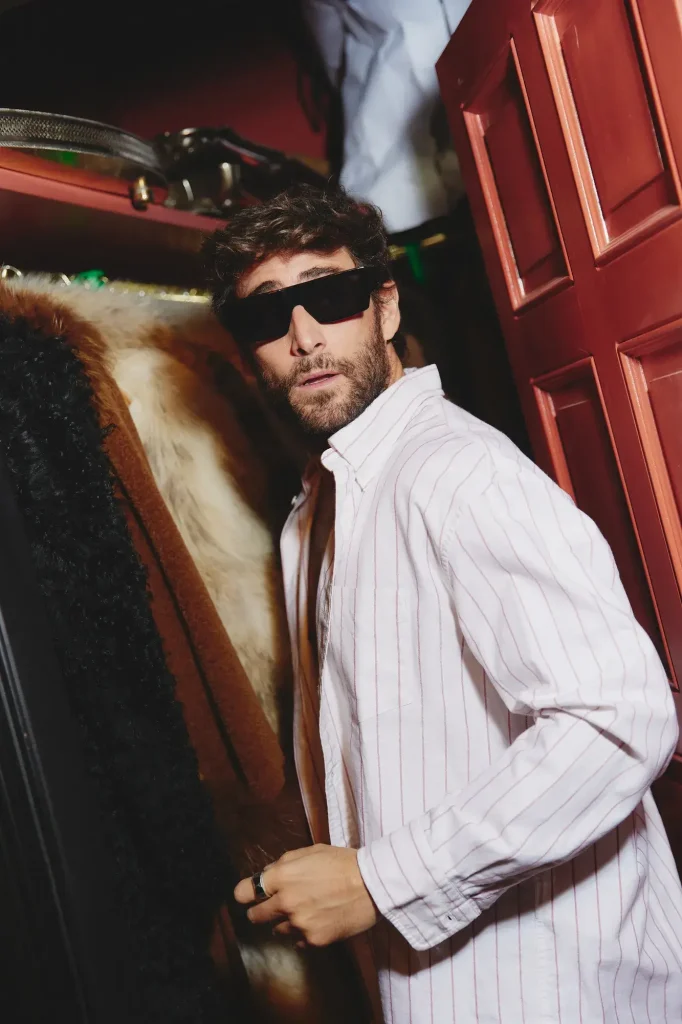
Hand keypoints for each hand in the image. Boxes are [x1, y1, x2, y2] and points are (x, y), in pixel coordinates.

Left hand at [234, 844, 377, 946]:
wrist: (371, 884)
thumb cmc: (341, 862)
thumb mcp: (309, 852)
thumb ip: (283, 864)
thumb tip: (267, 875)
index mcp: (281, 877)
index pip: (243, 892)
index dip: (245, 894)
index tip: (250, 896)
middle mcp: (285, 903)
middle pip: (255, 916)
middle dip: (260, 911)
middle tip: (271, 908)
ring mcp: (299, 924)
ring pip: (277, 930)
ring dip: (285, 922)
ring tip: (304, 912)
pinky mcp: (314, 940)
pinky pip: (298, 941)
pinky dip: (303, 933)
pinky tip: (317, 921)